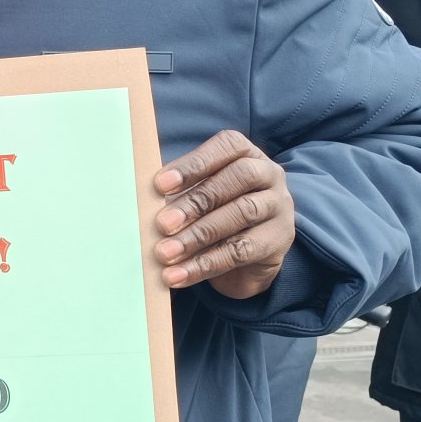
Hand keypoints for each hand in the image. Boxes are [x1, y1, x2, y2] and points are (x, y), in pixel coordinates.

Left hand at [153, 130, 295, 298]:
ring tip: (165, 253)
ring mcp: (279, 207)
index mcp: (245, 153)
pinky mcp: (278, 241)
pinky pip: (242, 251)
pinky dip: (206, 264)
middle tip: (162, 224)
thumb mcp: (196, 196)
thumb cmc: (212, 212)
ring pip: (242, 214)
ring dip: (198, 235)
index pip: (227, 146)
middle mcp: (269, 174)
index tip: (159, 184)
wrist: (246, 257)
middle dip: (195, 202)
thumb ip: (176, 192)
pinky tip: (180, 274)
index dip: (193, 164)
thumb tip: (142, 200)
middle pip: (237, 179)